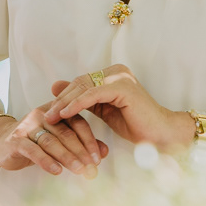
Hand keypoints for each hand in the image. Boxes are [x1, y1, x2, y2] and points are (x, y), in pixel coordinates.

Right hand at [0, 104, 107, 176]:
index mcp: (57, 111)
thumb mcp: (60, 142)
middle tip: (92, 168)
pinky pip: (34, 150)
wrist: (1, 144)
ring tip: (79, 171)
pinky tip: (57, 171)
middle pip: (67, 133)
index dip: (90, 140)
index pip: (78, 123)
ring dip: (67, 157)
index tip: (99, 158)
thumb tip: (104, 153)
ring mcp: (28, 126)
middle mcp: (43, 115)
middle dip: (81, 152)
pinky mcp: (16, 140)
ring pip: (52, 142)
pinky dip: (47, 161)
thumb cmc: (36, 143)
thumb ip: (82, 144)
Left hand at [45, 64, 192, 149]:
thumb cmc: (135, 124)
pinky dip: (77, 104)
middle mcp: (118, 71)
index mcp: (114, 74)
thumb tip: (56, 87)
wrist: (159, 134)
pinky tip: (65, 114)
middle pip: (81, 82)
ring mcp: (121, 77)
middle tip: (45, 114)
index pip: (82, 82)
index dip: (64, 95)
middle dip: (61, 99)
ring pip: (84, 87)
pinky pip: (93, 95)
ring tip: (51, 116)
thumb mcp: (103, 110)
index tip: (49, 111)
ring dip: (65, 103)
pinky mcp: (122, 87)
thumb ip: (83, 99)